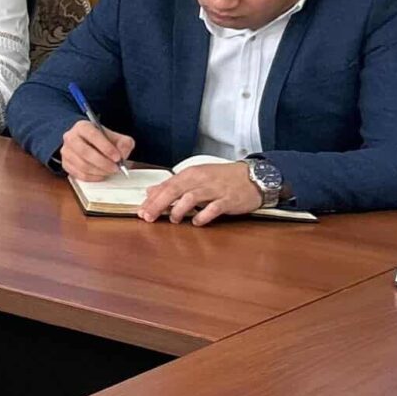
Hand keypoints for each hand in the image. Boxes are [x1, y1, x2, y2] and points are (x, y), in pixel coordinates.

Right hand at [59, 117, 135, 181]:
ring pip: (82, 165)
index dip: (106, 147)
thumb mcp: (117, 138)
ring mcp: (66, 151)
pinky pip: (79, 174)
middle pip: (85, 152)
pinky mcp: (66, 164)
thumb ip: (124, 144)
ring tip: (110, 171)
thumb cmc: (103, 141)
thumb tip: (122, 154)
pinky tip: (102, 175)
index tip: (117, 157)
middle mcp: (71, 137)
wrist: (90, 145)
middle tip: (116, 168)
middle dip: (103, 162)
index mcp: (83, 126)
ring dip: (99, 171)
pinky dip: (93, 177)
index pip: (93, 135)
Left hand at [138, 159, 265, 226]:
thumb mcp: (197, 177)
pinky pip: (213, 208)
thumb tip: (152, 191)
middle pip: (174, 190)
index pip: (166, 185)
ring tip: (173, 219)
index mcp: (191, 174)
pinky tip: (196, 222)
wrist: (255, 176)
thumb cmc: (224, 178)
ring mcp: (215, 189)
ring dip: (178, 210)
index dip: (152, 199)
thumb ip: (174, 185)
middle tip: (147, 216)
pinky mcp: (228, 199)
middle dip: (158, 204)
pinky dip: (202, 216)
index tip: (141, 210)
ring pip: (191, 198)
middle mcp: (200, 180)